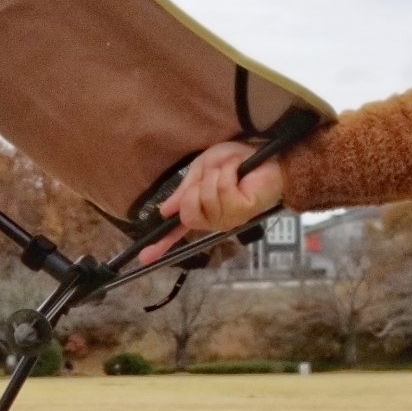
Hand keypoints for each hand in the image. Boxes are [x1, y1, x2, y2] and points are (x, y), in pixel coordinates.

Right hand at [140, 142, 284, 262]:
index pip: (178, 230)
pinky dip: (228, 175)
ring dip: (215, 177)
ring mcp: (228, 219)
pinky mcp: (242, 212)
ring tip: (231, 171)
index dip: (160, 244)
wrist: (267, 153)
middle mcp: (214, 220)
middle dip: (194, 189)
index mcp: (203, 210)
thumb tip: (164, 210)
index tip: (144, 257)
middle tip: (212, 176)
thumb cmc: (239, 160)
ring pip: (205, 199)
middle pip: (187, 214)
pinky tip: (238, 173)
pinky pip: (222, 192)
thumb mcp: (202, 169)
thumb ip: (184, 190)